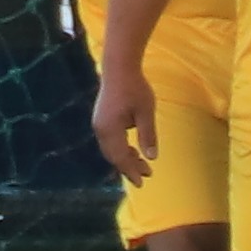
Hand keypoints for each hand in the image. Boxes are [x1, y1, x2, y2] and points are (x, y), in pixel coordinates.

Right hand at [90, 62, 158, 183]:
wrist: (119, 68)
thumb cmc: (135, 88)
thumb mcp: (146, 112)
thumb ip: (148, 135)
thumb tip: (151, 157)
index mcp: (110, 129)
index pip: (121, 157)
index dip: (131, 171)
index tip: (143, 182)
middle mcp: (101, 129)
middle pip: (113, 156)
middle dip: (129, 167)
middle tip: (147, 175)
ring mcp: (99, 124)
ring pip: (110, 150)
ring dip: (125, 159)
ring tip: (142, 164)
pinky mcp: (101, 120)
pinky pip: (109, 142)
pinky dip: (120, 149)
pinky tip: (132, 149)